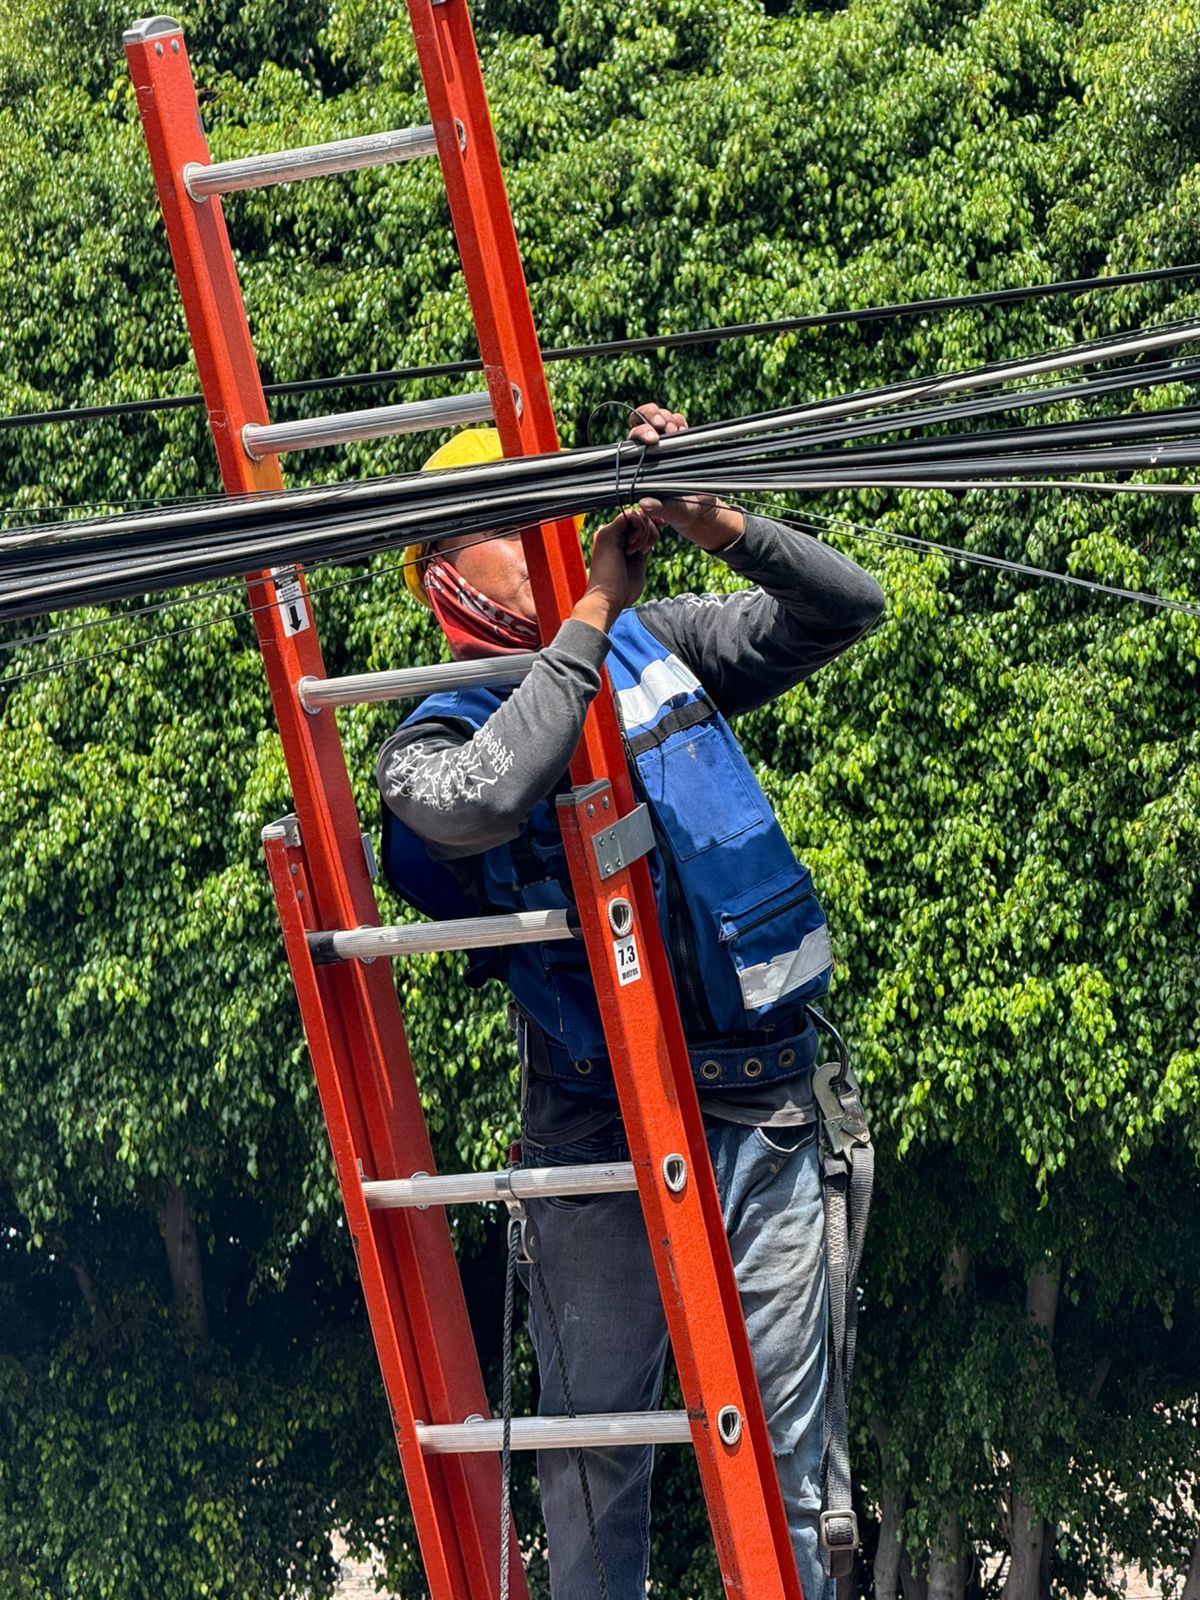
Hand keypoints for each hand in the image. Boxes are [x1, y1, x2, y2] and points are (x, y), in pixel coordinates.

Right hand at [571, 508, 658, 632]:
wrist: (607, 600)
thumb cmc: (621, 591)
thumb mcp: (638, 565)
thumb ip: (643, 550)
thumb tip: (652, 537)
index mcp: (617, 542)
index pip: (638, 524)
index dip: (652, 524)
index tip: (662, 526)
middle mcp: (611, 534)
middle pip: (640, 517)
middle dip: (650, 531)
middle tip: (645, 550)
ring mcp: (608, 532)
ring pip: (637, 515)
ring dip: (645, 533)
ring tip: (637, 552)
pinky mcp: (608, 532)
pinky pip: (631, 516)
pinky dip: (640, 530)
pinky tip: (634, 548)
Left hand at [626, 400, 744, 551]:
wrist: (700, 506)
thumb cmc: (679, 510)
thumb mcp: (669, 511)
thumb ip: (658, 508)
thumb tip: (645, 503)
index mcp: (638, 463)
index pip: (631, 441)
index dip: (639, 433)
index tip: (652, 438)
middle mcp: (648, 450)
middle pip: (640, 420)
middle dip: (650, 415)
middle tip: (663, 425)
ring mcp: (665, 443)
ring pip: (658, 416)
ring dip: (666, 417)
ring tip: (675, 430)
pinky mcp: (681, 441)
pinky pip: (677, 420)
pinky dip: (679, 420)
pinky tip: (683, 430)